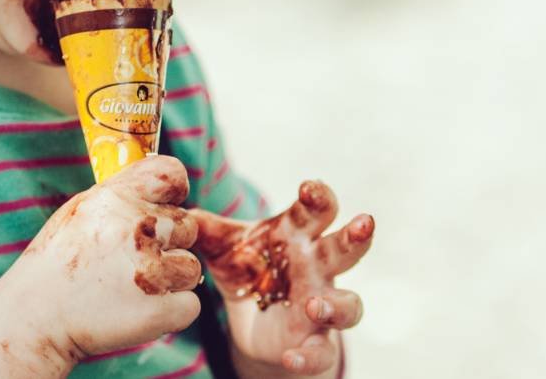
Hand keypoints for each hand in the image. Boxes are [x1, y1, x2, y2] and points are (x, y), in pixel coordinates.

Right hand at [0, 155, 203, 370]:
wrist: (34, 318)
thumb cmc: (56, 263)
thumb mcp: (80, 212)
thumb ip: (120, 195)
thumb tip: (158, 185)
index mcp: (115, 198)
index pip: (171, 174)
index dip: (174, 191)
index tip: (164, 206)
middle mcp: (136, 228)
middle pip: (187, 226)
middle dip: (168, 243)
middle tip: (132, 261)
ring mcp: (150, 271)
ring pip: (190, 267)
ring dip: (170, 280)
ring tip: (131, 288)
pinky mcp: (160, 310)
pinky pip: (190, 304)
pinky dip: (171, 311)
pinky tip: (137, 310)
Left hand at [189, 181, 373, 376]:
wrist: (253, 320)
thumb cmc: (249, 268)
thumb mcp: (223, 247)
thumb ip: (205, 229)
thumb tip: (180, 212)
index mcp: (297, 236)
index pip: (316, 211)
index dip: (318, 197)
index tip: (309, 188)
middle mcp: (317, 268)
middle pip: (345, 249)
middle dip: (356, 236)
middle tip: (365, 222)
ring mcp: (321, 305)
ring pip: (349, 305)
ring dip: (338, 304)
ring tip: (315, 304)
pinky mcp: (315, 342)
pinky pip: (322, 352)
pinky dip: (309, 357)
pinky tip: (291, 357)